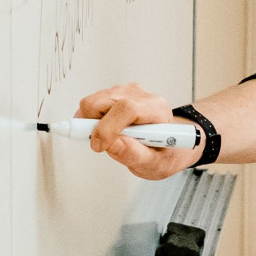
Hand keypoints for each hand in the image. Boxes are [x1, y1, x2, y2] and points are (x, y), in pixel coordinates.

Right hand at [75, 82, 194, 181]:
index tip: (99, 146)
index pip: (126, 109)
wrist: (165, 143)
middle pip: (100, 102)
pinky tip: (106, 131)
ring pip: (91, 103)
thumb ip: (135, 155)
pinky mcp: (112, 95)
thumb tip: (112, 144)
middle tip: (98, 144)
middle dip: (92, 126)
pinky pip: (90, 106)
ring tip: (108, 140)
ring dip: (91, 124)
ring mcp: (124, 93)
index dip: (107, 128)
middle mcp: (138, 96)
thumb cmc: (163, 152)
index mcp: (155, 109)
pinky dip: (90, 122)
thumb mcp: (155, 163)